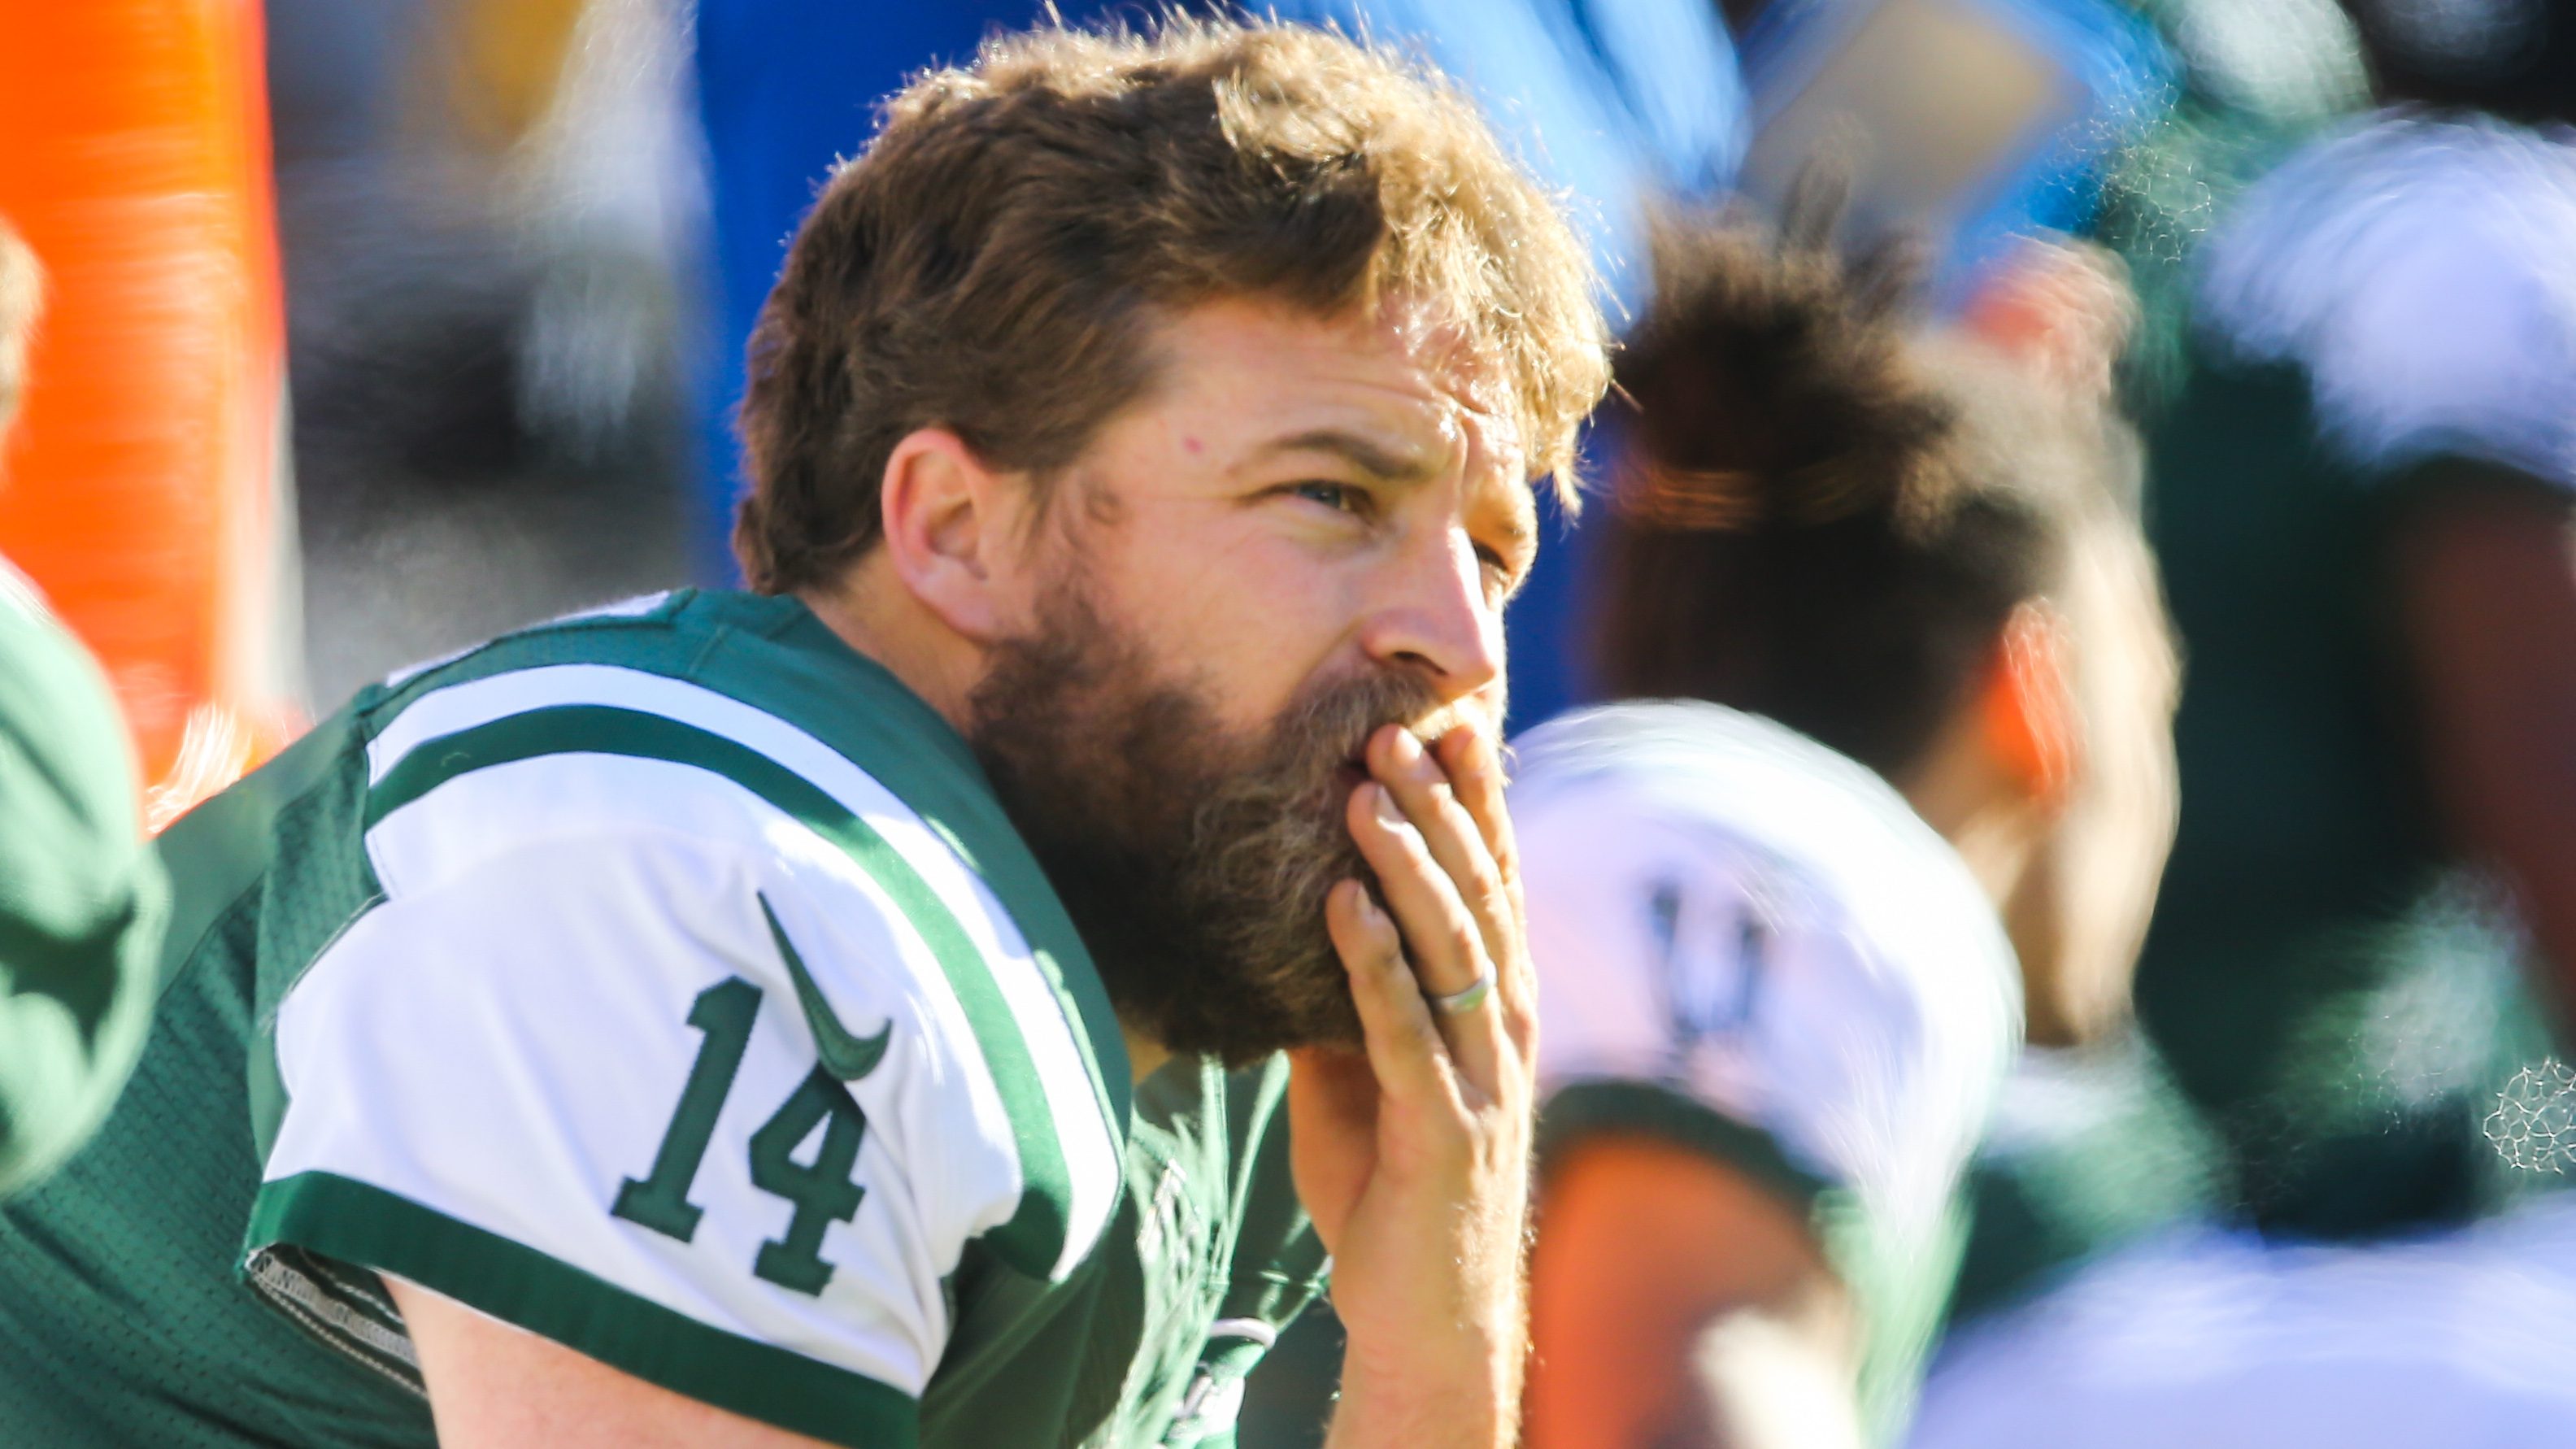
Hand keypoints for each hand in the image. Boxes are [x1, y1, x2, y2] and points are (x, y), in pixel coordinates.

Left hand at [1287, 720, 1538, 1448]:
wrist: (1429, 1315)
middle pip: (1478, 893)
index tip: (1443, 721)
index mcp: (1495, 1005)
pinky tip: (1342, 905)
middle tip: (1392, 727)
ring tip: (1362, 790)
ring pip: (1452, 946)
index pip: (1490, 882)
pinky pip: (1404, 1028)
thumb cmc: (1391, 1189)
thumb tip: (1306, 915)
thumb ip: (1350, 998)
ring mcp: (1481, 1076)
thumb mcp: (1364, 1072)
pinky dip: (1373, 962)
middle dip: (1438, 806)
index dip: (1471, 802)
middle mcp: (1504, 1027)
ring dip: (1407, 862)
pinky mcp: (1445, 1127)